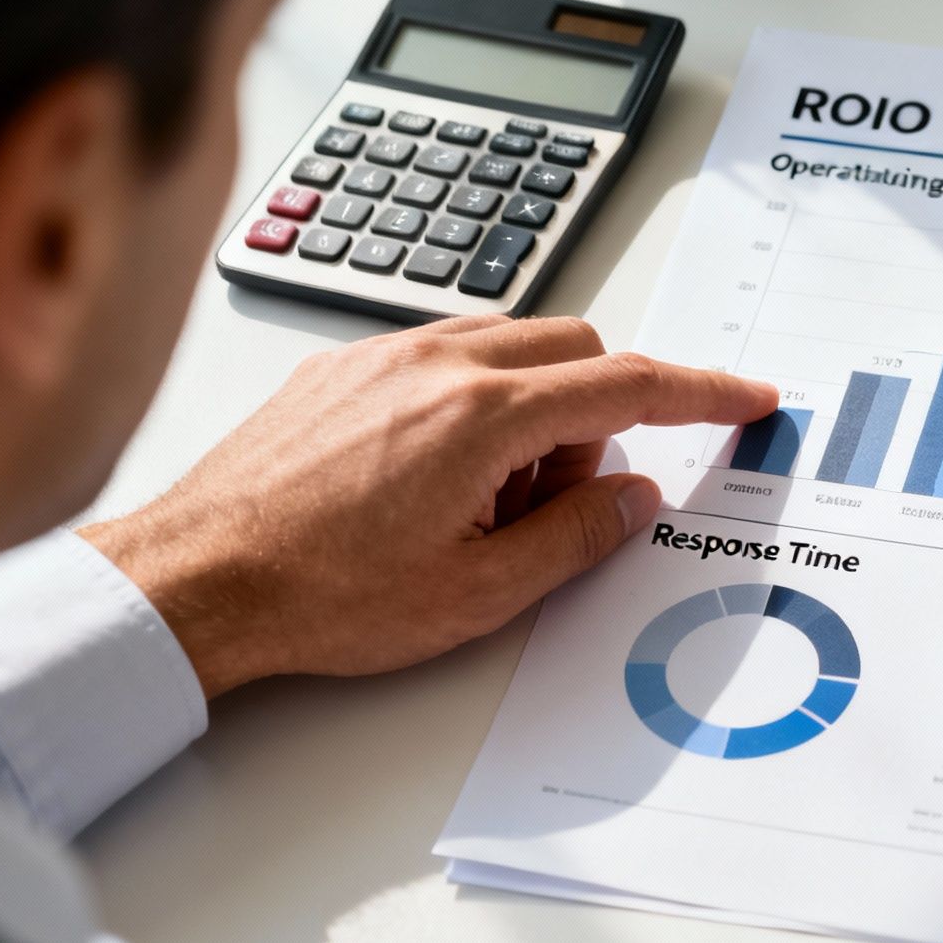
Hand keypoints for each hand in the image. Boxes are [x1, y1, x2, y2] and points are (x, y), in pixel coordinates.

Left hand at [82, 316, 775, 697]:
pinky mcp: (346, 365)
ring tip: (478, 502)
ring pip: (514, 348)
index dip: (704, 392)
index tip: (748, 396)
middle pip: (578, 349)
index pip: (629, 385)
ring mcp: (387, 355)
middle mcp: (439, 363)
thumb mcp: (479, 594)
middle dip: (598, 416)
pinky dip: (476, 401)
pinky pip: (450, 355)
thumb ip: (579, 536)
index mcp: (484, 417)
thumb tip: (635, 497)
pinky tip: (428, 478)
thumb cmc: (320, 594)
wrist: (195, 578)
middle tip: (552, 502)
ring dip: (534, 410)